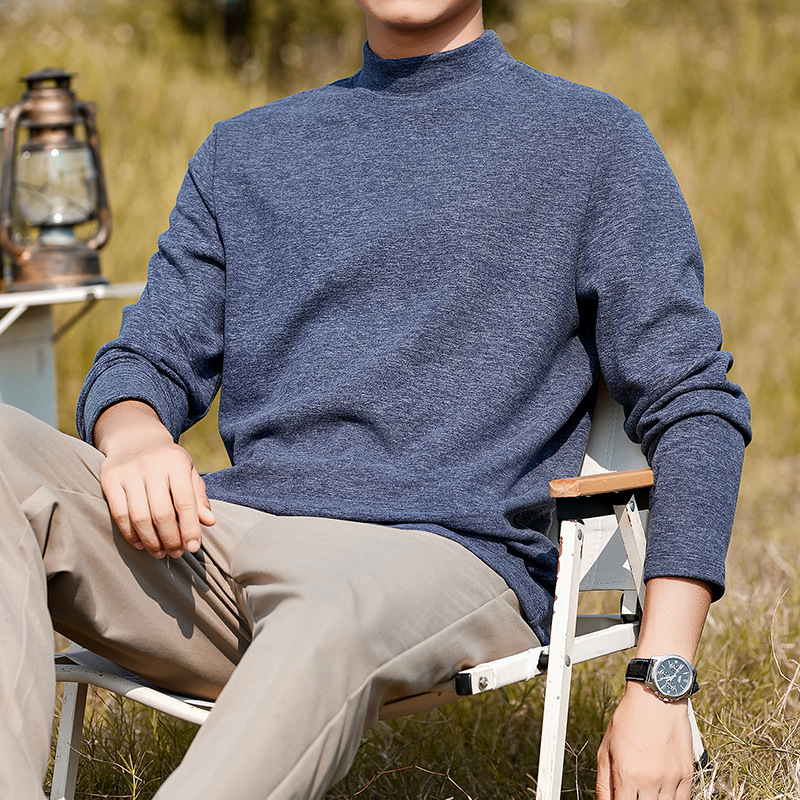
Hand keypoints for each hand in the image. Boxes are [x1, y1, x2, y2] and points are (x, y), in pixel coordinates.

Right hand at [95, 401, 214, 558]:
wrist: (134, 439)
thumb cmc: (168, 462)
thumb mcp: (188, 472)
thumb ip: (198, 496)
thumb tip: (209, 521)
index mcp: (176, 461)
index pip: (185, 501)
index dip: (190, 527)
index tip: (193, 547)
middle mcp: (152, 465)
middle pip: (162, 512)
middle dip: (171, 538)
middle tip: (176, 553)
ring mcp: (128, 472)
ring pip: (139, 516)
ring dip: (151, 540)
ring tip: (160, 552)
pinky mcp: (110, 479)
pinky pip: (119, 514)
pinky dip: (131, 534)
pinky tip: (141, 544)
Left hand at [596, 682, 694, 799]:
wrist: (656, 698)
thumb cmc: (628, 719)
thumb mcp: (606, 748)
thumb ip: (604, 782)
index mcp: (627, 774)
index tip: (619, 799)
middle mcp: (650, 780)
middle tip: (632, 792)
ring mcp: (671, 779)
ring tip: (645, 791)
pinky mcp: (687, 774)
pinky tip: (662, 793)